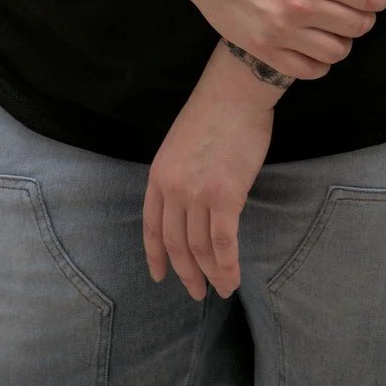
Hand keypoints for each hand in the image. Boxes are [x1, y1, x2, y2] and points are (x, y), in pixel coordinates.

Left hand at [143, 48, 274, 298]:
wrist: (234, 93)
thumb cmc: (214, 114)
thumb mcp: (179, 147)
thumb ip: (180, 178)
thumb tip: (193, 208)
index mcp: (158, 176)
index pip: (151, 227)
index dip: (155, 256)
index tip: (160, 276)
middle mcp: (173, 190)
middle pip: (176, 244)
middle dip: (186, 273)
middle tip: (197, 292)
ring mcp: (198, 195)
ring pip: (201, 248)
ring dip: (211, 274)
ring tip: (221, 289)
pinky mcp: (225, 197)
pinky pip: (224, 242)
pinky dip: (228, 265)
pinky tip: (232, 278)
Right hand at [171, 0, 385, 80]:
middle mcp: (301, 6)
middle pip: (359, 26)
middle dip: (363, 16)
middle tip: (350, 7)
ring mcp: (282, 32)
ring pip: (338, 52)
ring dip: (343, 40)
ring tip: (332, 26)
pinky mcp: (266, 50)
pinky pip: (311, 70)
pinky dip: (320, 61)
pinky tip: (313, 43)